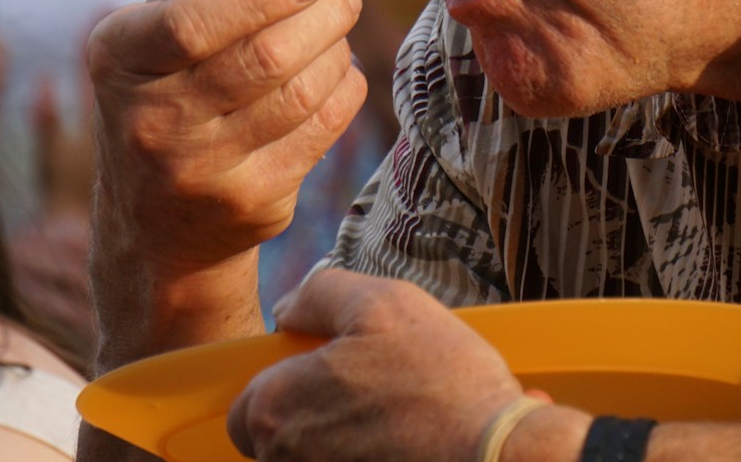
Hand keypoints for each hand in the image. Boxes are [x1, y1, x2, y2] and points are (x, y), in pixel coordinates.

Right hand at [88, 0, 365, 306]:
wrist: (154, 219)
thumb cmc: (168, 90)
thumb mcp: (162, 23)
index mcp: (120, 57)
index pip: (192, 23)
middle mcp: (152, 119)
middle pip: (264, 56)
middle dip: (324, 15)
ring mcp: (201, 169)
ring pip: (302, 92)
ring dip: (337, 51)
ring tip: (337, 35)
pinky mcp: (251, 201)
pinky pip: (323, 128)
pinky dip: (345, 90)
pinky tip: (337, 77)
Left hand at [228, 269, 525, 460]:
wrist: (494, 456)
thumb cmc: (439, 382)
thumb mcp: (382, 303)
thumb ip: (320, 295)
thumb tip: (287, 310)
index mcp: (276, 408)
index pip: (246, 407)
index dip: (285, 385)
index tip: (328, 374)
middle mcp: (285, 460)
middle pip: (282, 440)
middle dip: (319, 416)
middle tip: (375, 393)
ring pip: (318, 456)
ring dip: (348, 440)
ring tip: (404, 420)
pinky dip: (376, 457)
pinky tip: (414, 446)